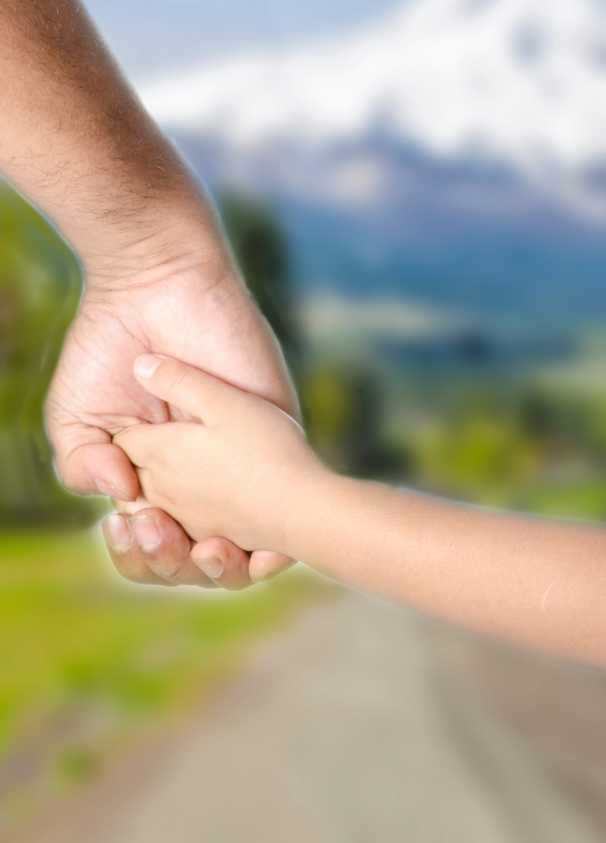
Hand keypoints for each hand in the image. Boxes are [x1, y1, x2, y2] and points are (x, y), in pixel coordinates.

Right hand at [46, 258, 297, 585]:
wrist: (155, 285)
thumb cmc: (109, 349)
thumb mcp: (78, 417)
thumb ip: (84, 465)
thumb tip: (122, 500)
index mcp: (159, 477)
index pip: (159, 542)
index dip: (144, 553)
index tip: (125, 531)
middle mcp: (206, 473)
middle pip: (201, 550)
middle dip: (175, 557)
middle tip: (153, 528)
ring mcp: (245, 451)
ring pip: (248, 534)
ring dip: (220, 555)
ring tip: (189, 534)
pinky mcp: (278, 422)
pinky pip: (289, 483)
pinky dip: (268, 520)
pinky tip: (239, 524)